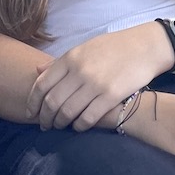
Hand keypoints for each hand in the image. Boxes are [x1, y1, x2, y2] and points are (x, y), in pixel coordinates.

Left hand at [27, 23, 172, 130]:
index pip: (41, 85)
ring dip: (60, 123)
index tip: (30, 113)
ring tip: (59, 127)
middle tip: (44, 125)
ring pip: (67, 112)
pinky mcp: (111, 96)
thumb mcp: (83, 48)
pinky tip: (78, 127)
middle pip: (52, 102)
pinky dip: (79, 126)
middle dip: (45, 118)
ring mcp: (95, 84)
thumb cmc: (112, 48)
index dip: (32, 102)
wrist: (144, 47)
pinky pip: (88, 118)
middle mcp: (79, 71)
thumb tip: (36, 70)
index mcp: (70, 58)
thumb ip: (59, 62)